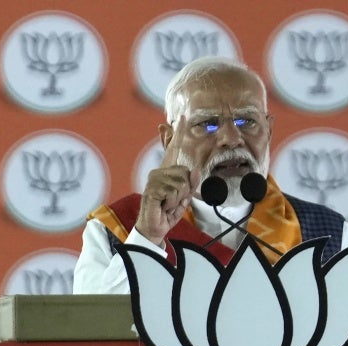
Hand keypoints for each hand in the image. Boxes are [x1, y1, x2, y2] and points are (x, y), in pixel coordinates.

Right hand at [136, 117, 199, 245]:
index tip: (183, 117)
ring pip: (183, 183)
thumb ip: (191, 183)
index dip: (178, 133)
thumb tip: (195, 169)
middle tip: (173, 200)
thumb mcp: (184, 197)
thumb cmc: (168, 212)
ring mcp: (154, 179)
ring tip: (168, 204)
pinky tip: (163, 206)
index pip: (174, 149)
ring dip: (179, 198)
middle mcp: (159, 171)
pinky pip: (175, 192)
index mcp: (167, 171)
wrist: (155, 227)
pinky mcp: (152, 188)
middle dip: (186, 191)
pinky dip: (172, 202)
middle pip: (187, 173)